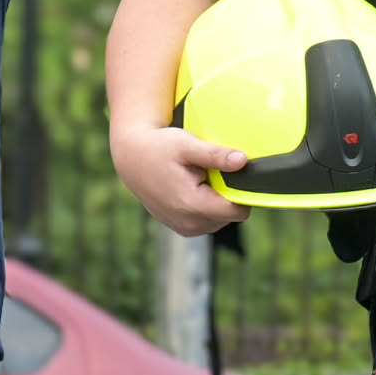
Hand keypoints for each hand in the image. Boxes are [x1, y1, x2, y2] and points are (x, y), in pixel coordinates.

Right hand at [110, 123, 248, 236]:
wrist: (132, 159)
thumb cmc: (159, 148)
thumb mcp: (187, 145)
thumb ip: (216, 155)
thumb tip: (243, 161)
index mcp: (192, 205)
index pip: (237, 211)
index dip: (241, 192)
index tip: (232, 174)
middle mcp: (189, 223)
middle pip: (230, 216)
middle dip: (226, 195)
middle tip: (208, 173)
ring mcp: (185, 229)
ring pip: (221, 220)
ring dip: (217, 201)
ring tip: (199, 180)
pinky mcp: (182, 229)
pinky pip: (208, 222)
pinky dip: (206, 207)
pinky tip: (193, 189)